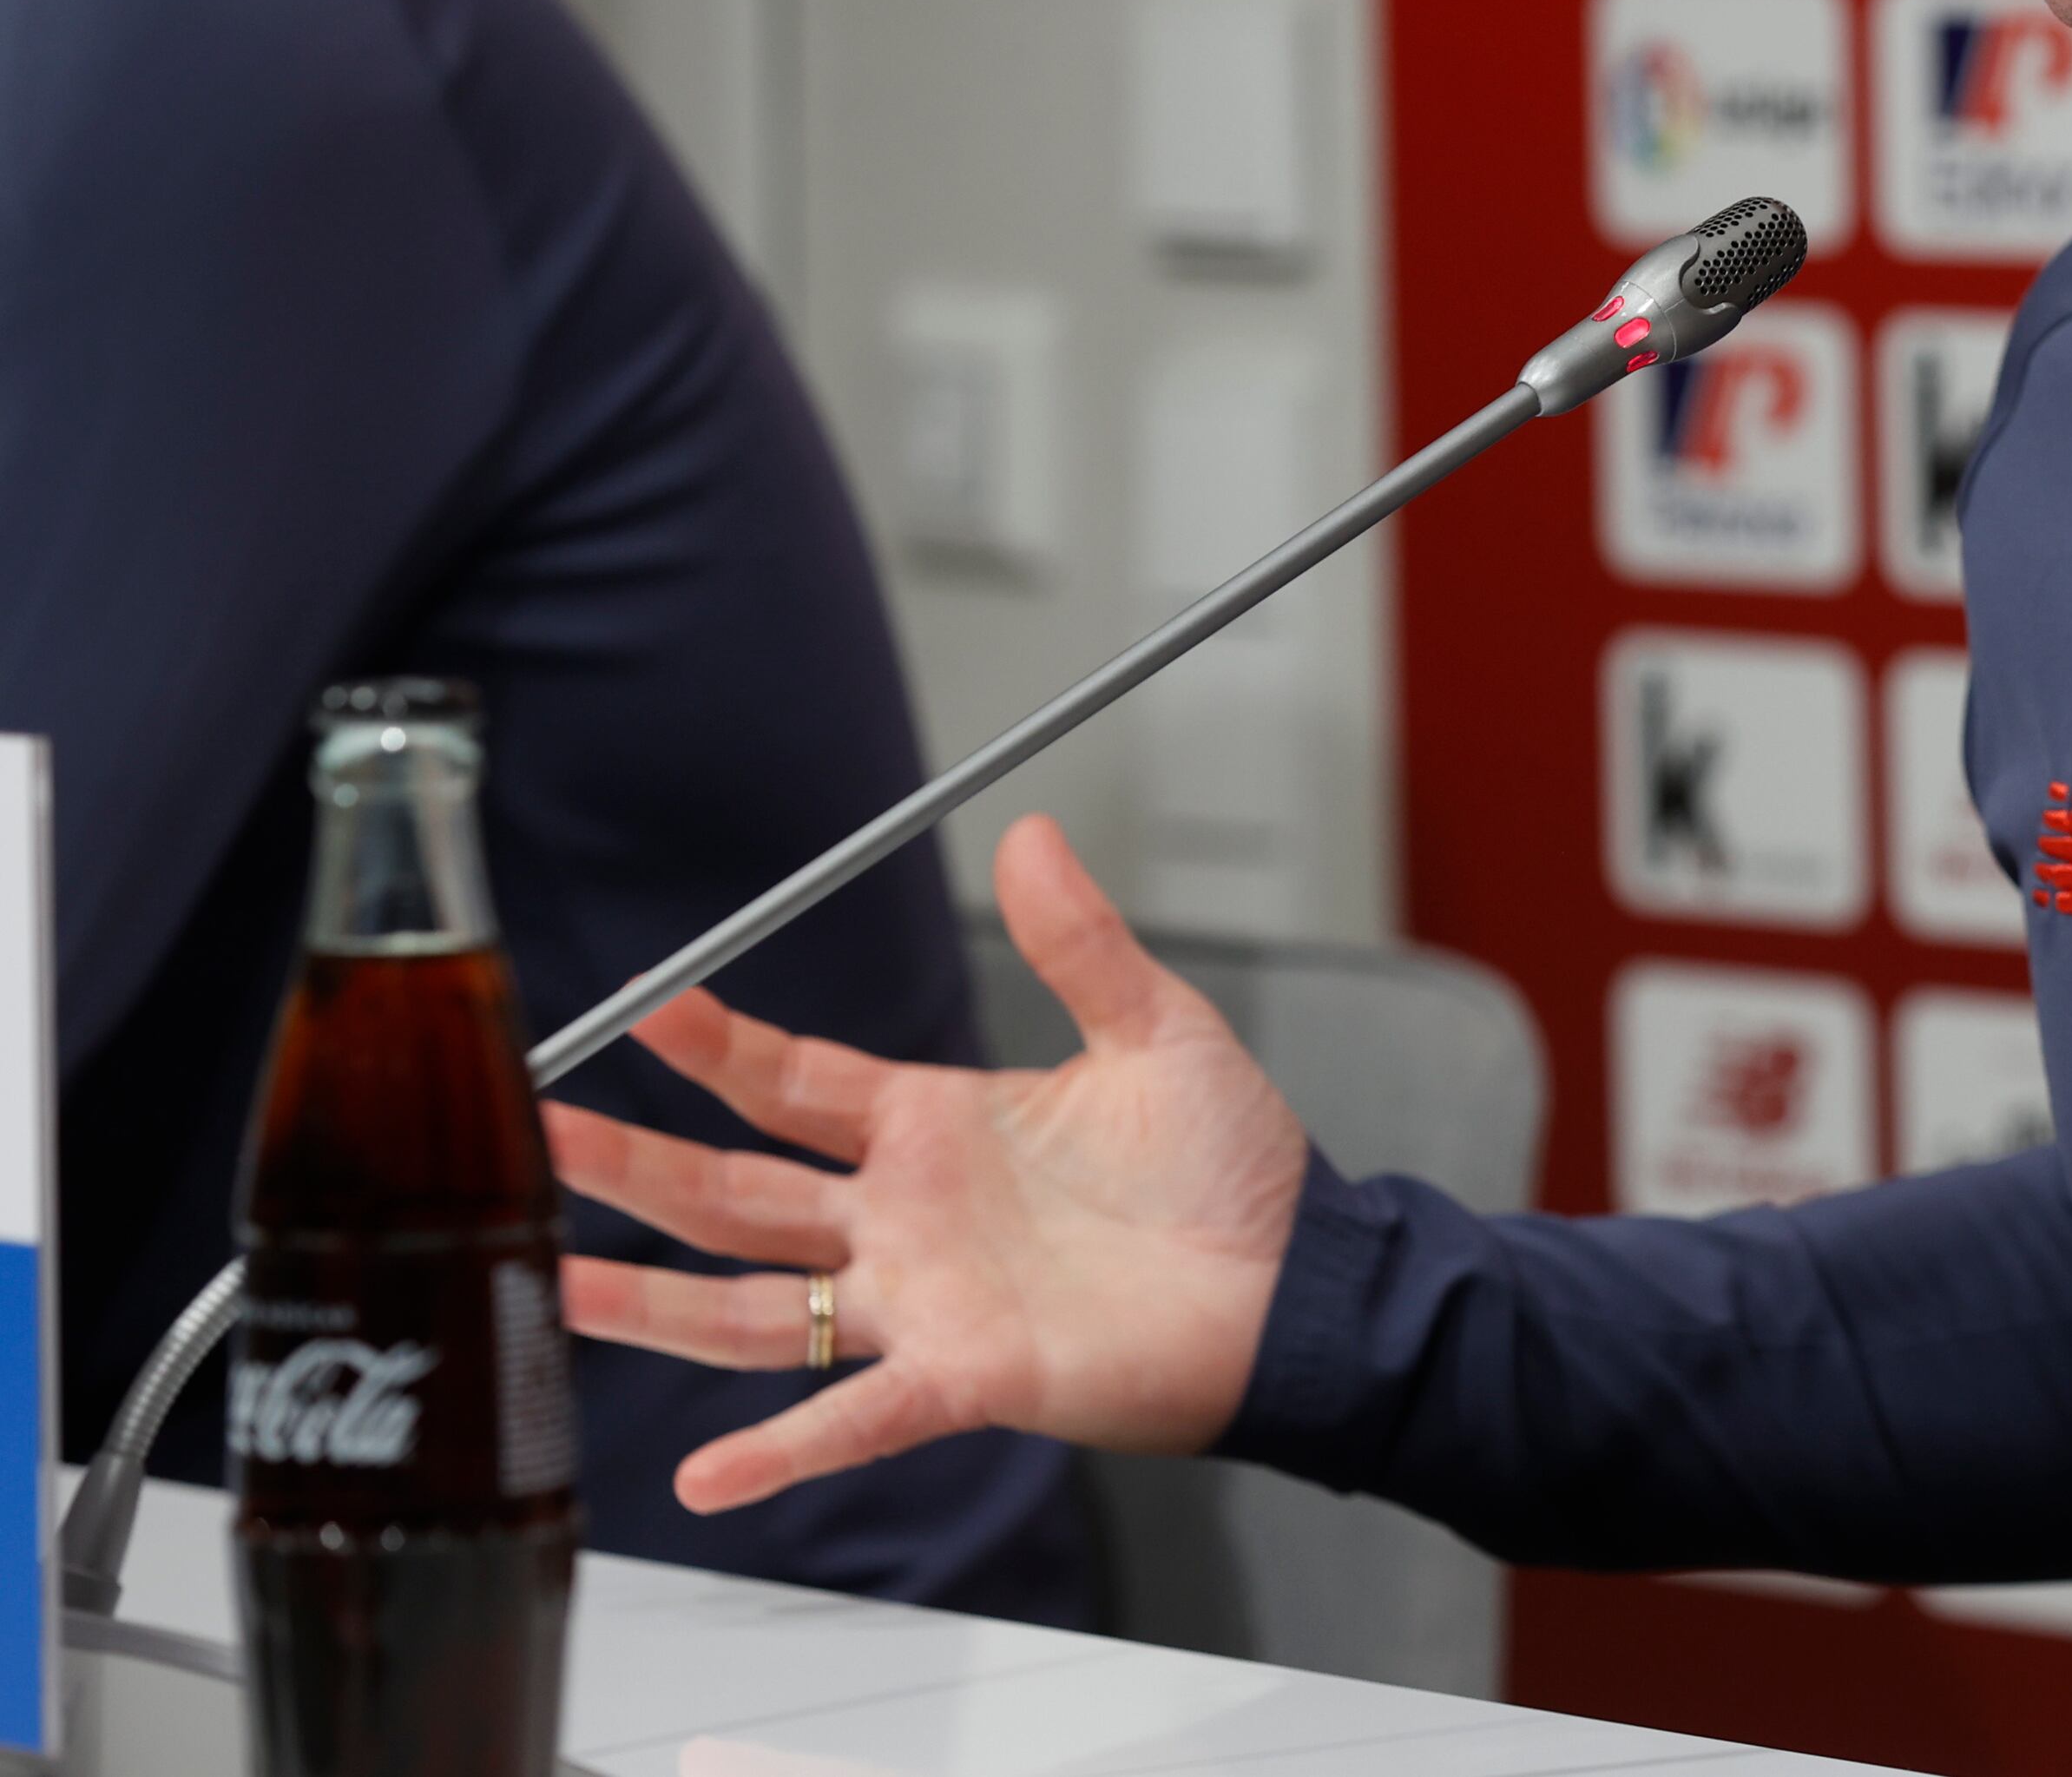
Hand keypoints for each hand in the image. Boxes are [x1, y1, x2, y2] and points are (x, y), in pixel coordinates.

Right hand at [552, 814, 1312, 1512]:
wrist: (1301, 1284)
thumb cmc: (1234, 1170)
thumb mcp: (1156, 1030)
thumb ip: (1081, 943)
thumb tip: (1032, 835)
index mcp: (936, 1127)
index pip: (791, 1084)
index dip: (716, 1049)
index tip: (644, 1007)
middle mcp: (904, 1219)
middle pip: (735, 1192)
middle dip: (632, 1163)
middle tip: (534, 1128)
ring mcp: (922, 1303)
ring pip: (754, 1304)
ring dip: (651, 1299)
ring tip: (547, 1282)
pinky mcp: (967, 1377)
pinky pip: (853, 1418)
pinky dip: (781, 1449)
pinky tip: (700, 1473)